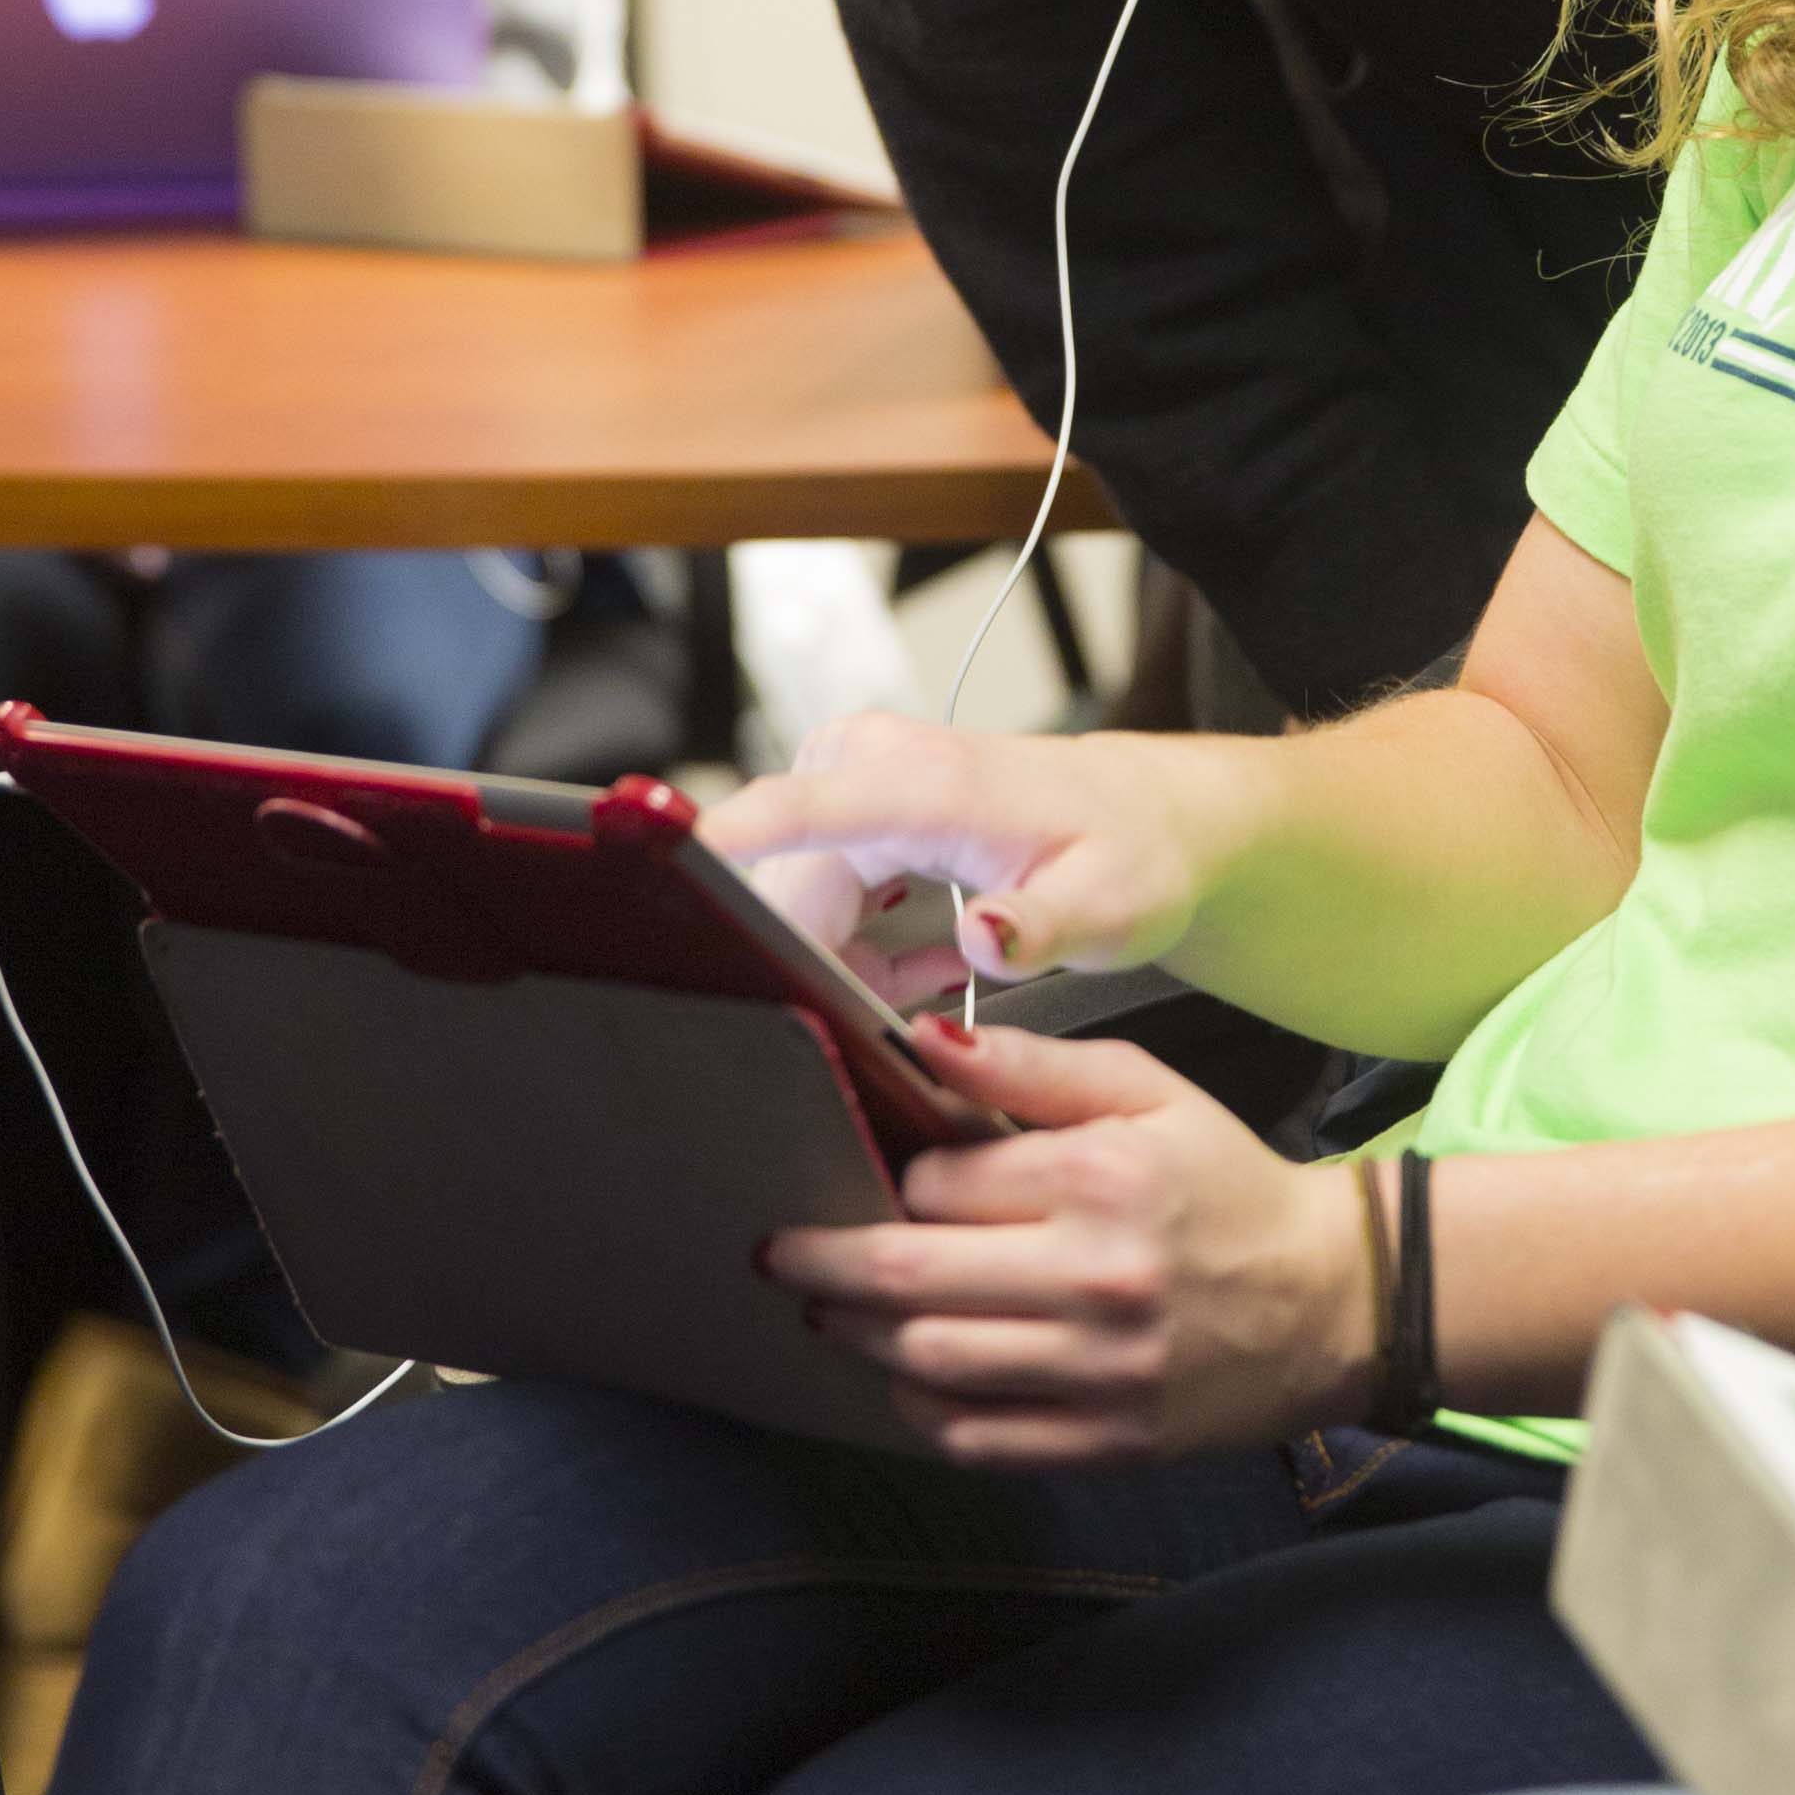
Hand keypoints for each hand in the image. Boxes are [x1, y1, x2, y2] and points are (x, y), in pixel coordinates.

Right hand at [714, 716, 1235, 996]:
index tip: (646, 864)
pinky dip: (856, 945)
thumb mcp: (1112, 906)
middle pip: (782, 886)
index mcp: (926, 784)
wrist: (1148, 818)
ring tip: (931, 978)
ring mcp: (853, 785)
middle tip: (885, 1025)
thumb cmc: (1132, 851)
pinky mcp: (848, 810)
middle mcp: (874, 769)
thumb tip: (984, 939)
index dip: (715, 844)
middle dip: (806, 965)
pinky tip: (924, 961)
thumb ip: (1045, 926)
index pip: (794, 810)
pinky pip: (811, 896)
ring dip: (838, 959)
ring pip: (790, 899)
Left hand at [769, 1023, 1368, 1465]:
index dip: (900, 1178)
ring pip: (926, 1359)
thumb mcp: (1147, 1092)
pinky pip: (975, 1437)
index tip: (894, 1179)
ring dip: (858, 1335)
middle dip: (822, 1262)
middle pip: (907, 1276)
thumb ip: (1032, 1065)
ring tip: (830, 1311)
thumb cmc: (1225, 1185)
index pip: (939, 1181)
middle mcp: (1096, 1278)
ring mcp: (1100, 1372)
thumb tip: (921, 1039)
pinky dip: (920, 1409)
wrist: (1331, 1299)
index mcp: (1100, 1179)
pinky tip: (907, 1376)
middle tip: (781, 1253)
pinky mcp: (1107, 1441)